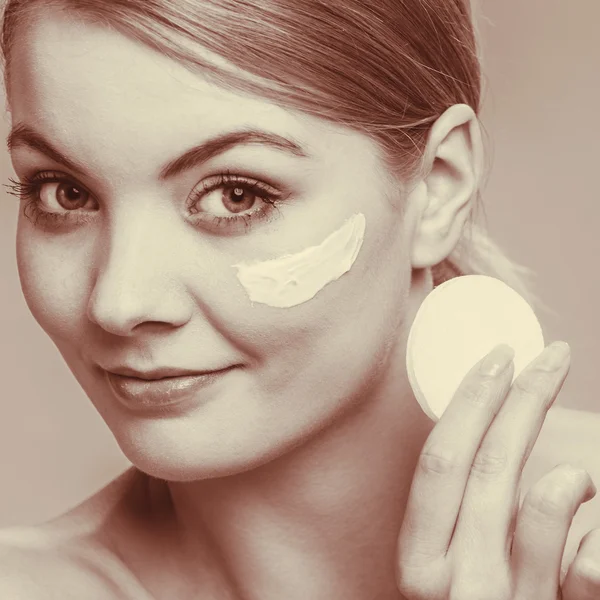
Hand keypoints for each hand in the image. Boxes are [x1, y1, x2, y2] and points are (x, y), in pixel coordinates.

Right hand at [395, 341, 598, 598]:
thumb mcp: (449, 569)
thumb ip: (460, 517)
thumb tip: (485, 434)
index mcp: (420, 559)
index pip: (440, 460)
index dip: (470, 401)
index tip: (498, 358)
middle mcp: (454, 582)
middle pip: (489, 465)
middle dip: (523, 399)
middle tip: (551, 355)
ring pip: (535, 504)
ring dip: (563, 458)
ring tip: (578, 451)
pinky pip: (582, 564)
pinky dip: (583, 516)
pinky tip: (585, 484)